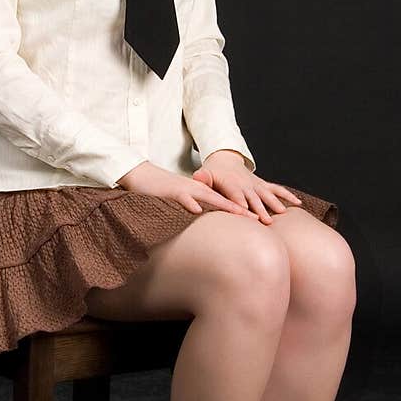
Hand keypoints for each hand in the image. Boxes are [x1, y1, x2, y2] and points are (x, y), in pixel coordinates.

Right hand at [116, 160, 260, 217]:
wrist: (142, 176)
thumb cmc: (163, 191)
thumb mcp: (183, 201)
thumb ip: (196, 209)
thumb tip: (207, 224)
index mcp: (200, 193)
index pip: (225, 202)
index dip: (241, 210)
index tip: (258, 220)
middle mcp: (197, 189)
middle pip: (222, 200)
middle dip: (240, 209)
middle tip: (258, 219)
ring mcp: (185, 190)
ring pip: (207, 197)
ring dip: (224, 205)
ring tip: (240, 214)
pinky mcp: (171, 192)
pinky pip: (182, 197)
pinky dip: (190, 203)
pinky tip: (198, 211)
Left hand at [195, 150, 303, 224]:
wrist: (224, 160)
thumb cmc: (213, 174)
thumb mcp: (205, 174)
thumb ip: (202, 178)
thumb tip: (197, 177)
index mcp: (232, 184)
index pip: (236, 196)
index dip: (241, 204)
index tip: (246, 213)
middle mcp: (246, 184)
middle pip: (254, 198)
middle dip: (260, 209)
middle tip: (266, 221)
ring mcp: (256, 185)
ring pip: (267, 194)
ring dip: (274, 203)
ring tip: (282, 213)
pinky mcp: (263, 185)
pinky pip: (277, 189)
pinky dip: (288, 195)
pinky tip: (298, 204)